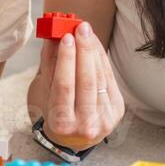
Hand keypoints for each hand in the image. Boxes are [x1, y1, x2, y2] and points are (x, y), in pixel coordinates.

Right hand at [41, 23, 124, 151]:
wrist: (75, 136)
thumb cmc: (57, 112)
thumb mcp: (47, 94)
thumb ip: (50, 66)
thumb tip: (53, 37)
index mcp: (62, 123)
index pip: (65, 86)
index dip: (66, 60)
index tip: (66, 37)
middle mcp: (86, 125)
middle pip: (86, 81)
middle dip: (84, 51)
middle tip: (81, 28)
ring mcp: (105, 119)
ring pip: (100, 79)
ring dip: (94, 52)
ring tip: (87, 33)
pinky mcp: (117, 111)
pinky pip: (109, 80)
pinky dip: (102, 60)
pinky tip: (95, 46)